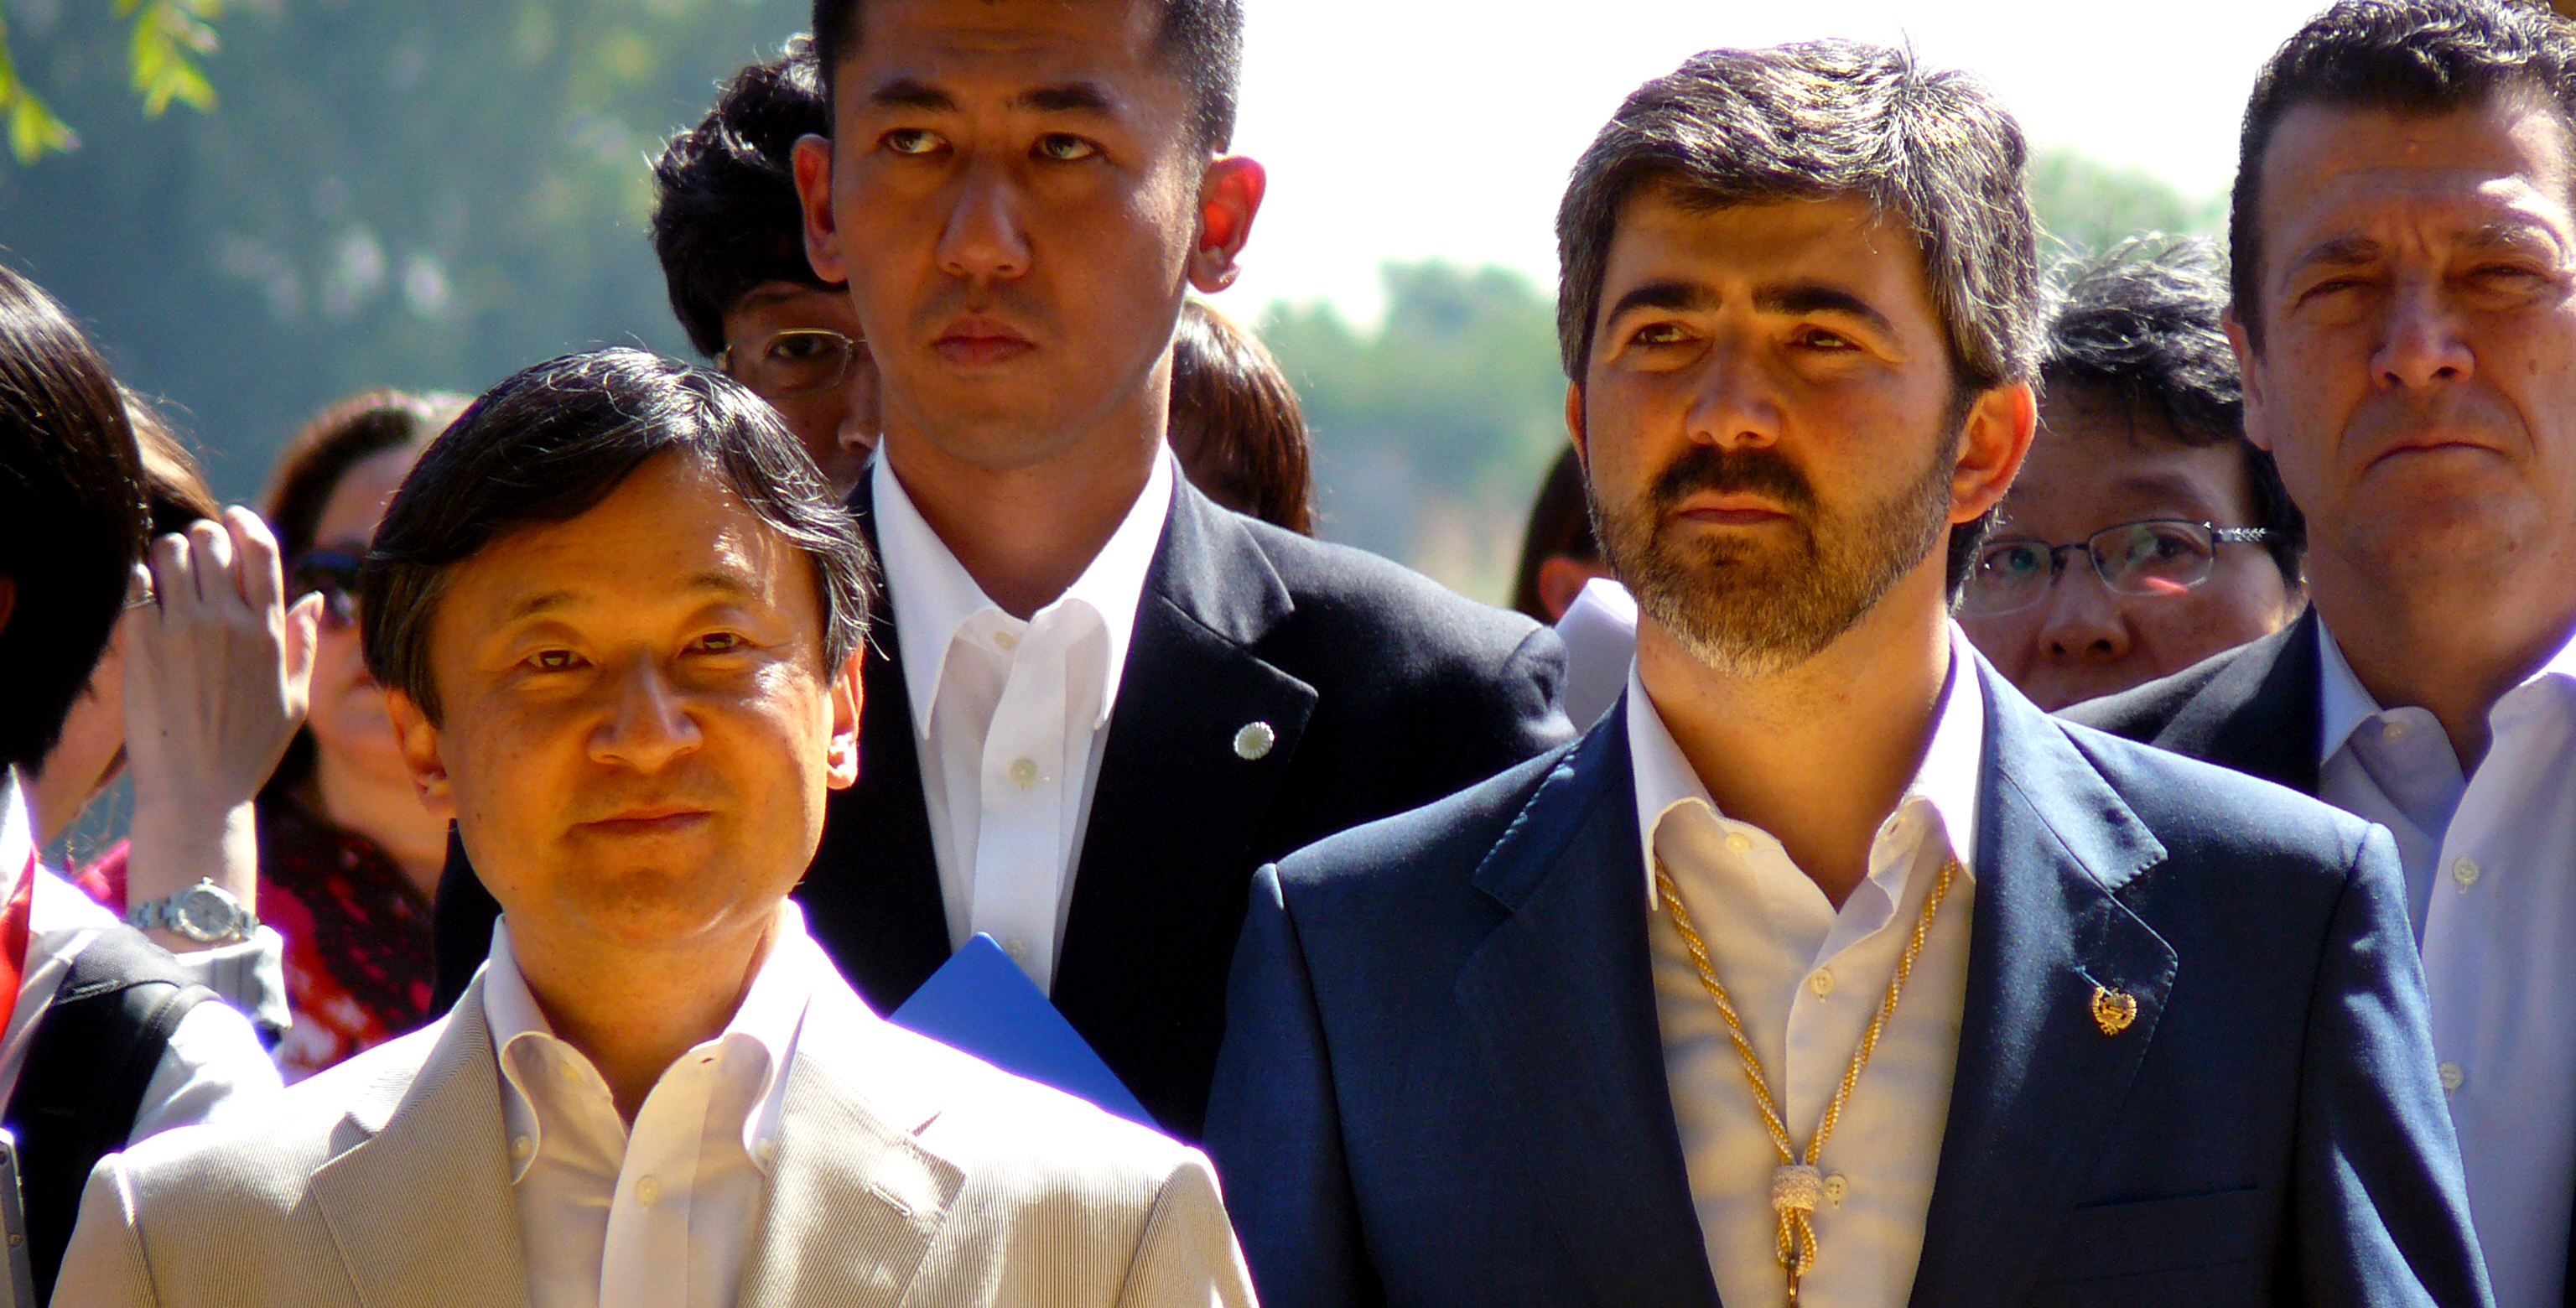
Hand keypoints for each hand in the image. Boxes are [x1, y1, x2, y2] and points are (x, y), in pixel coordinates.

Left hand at [121, 507, 322, 948]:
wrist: (196, 791)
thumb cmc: (248, 751)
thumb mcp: (294, 701)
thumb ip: (304, 644)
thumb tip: (315, 598)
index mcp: (270, 632)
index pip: (261, 548)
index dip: (245, 523)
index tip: (233, 520)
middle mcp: (230, 622)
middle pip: (212, 541)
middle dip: (201, 537)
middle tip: (193, 552)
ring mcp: (184, 630)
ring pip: (169, 553)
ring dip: (166, 554)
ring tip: (164, 573)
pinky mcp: (144, 644)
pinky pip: (136, 583)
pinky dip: (137, 578)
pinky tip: (141, 594)